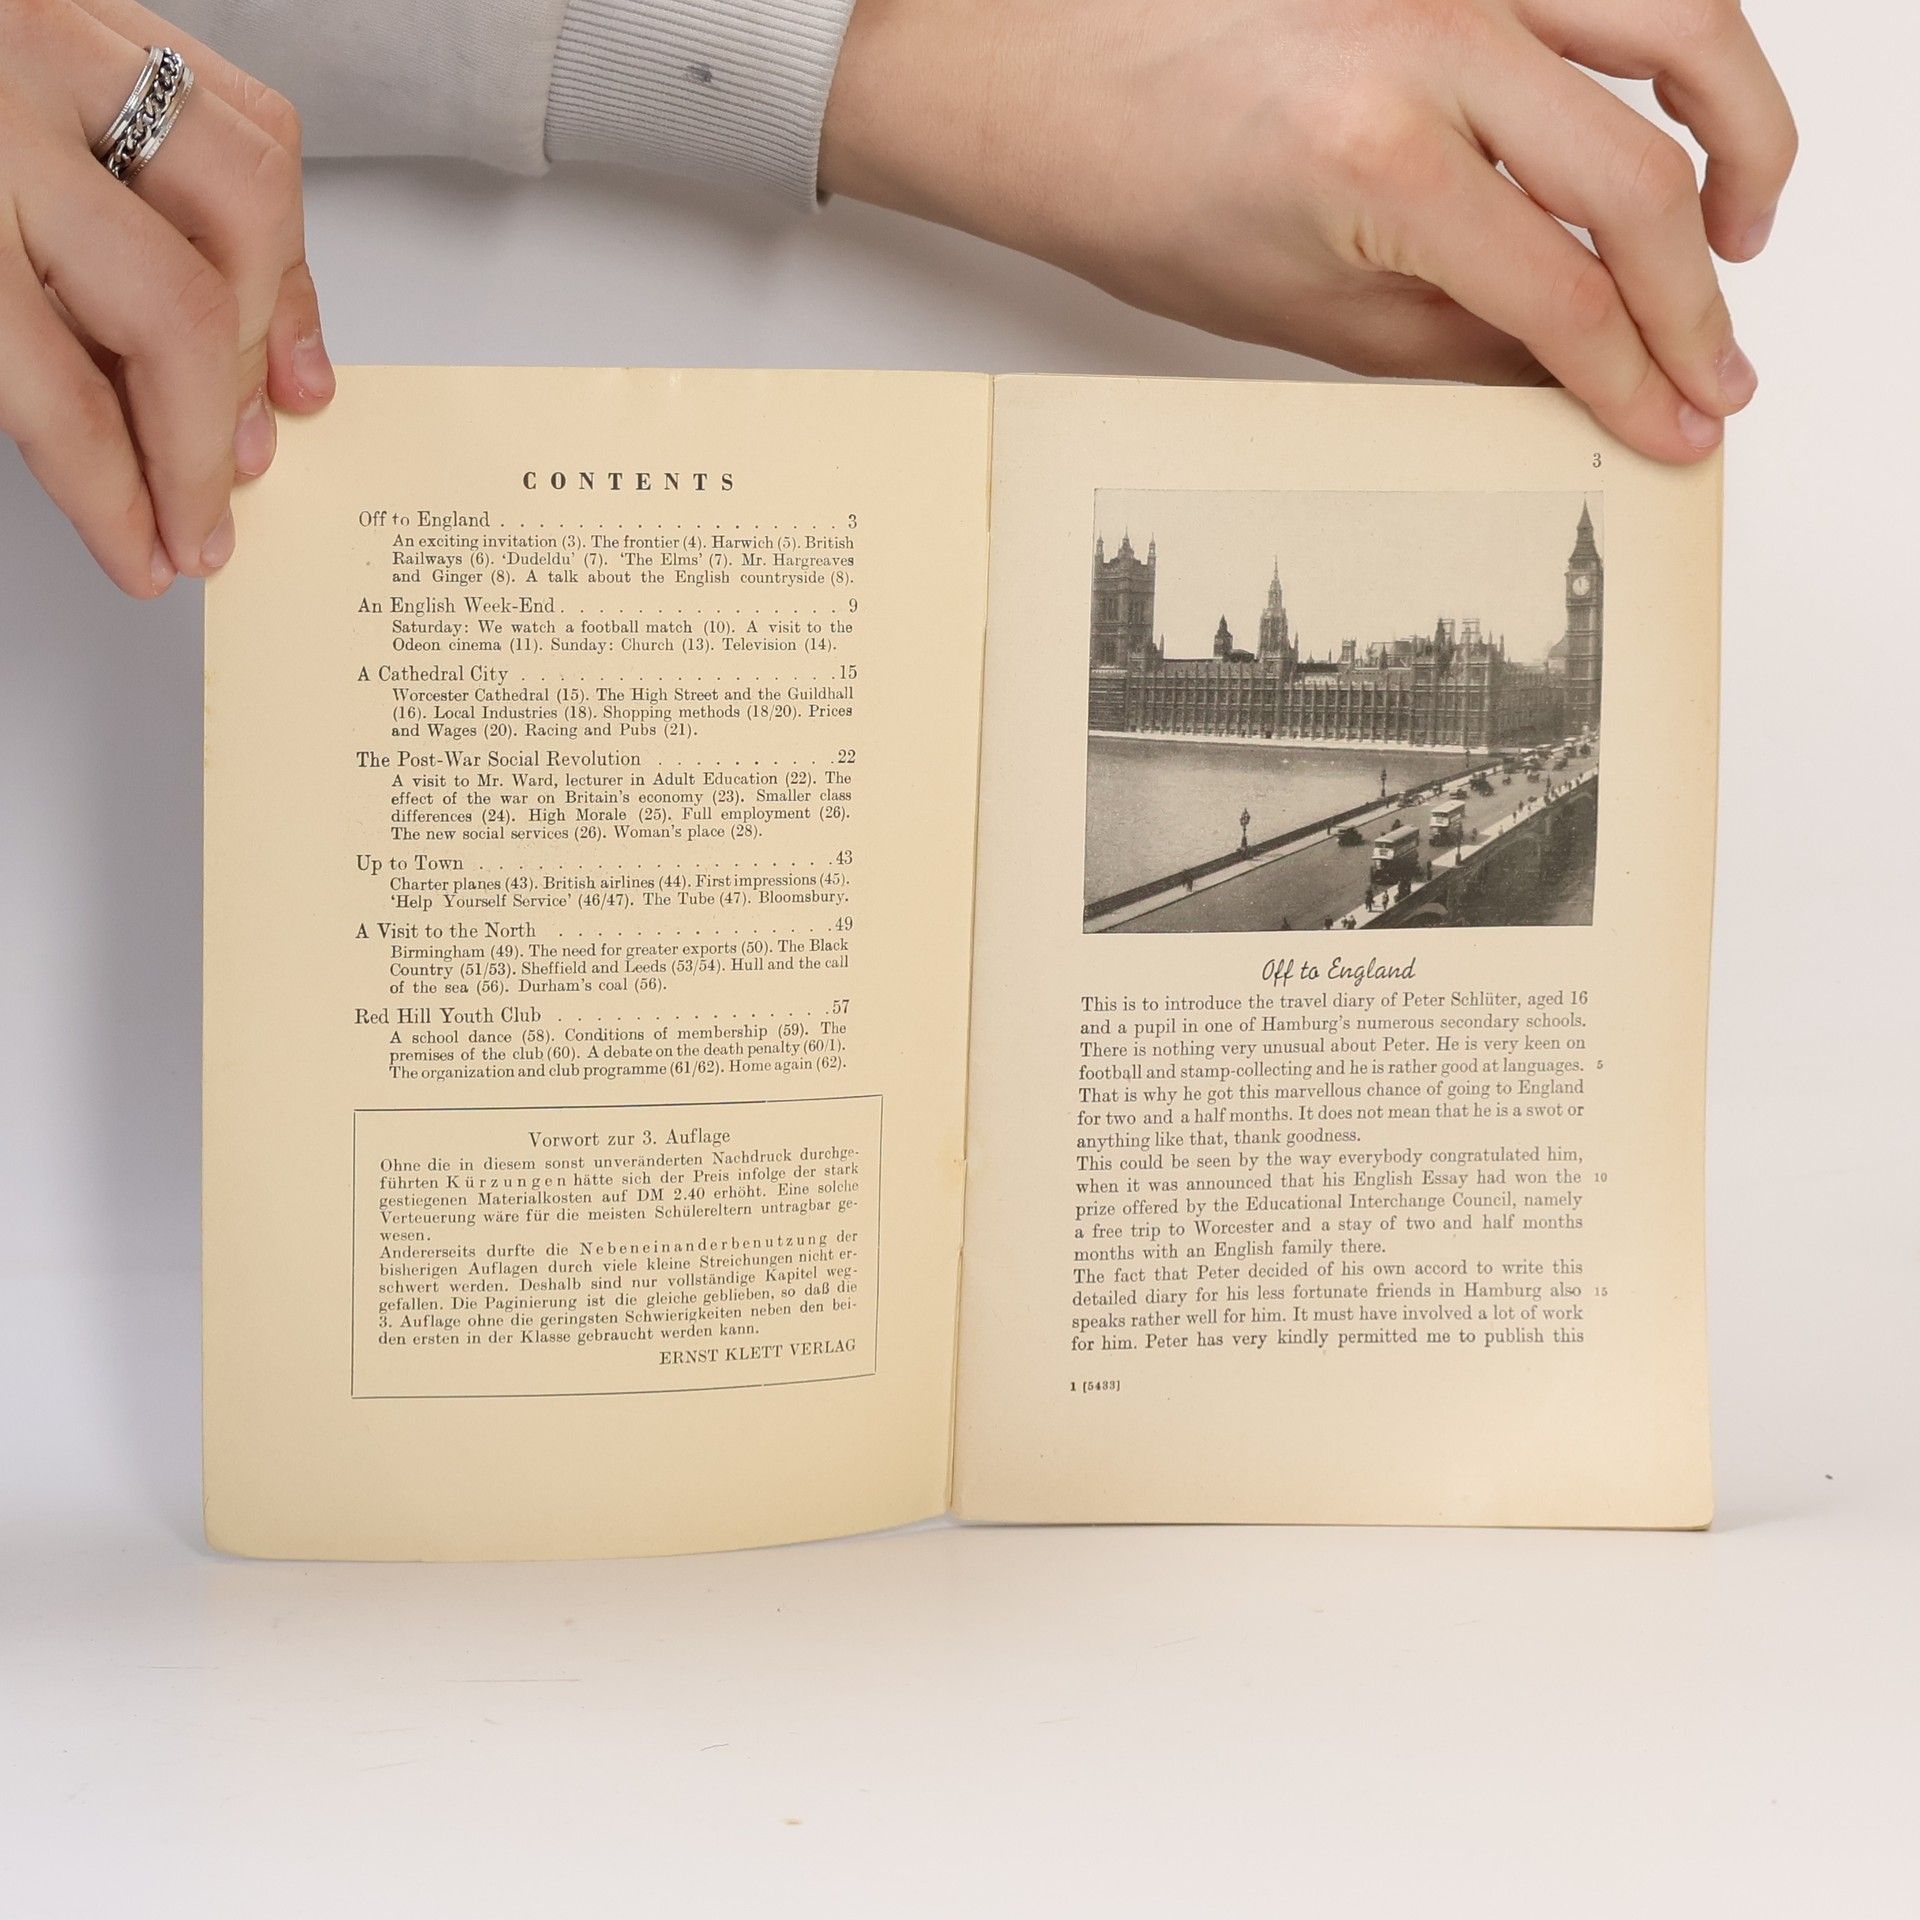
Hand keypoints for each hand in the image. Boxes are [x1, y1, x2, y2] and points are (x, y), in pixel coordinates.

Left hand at [0, 0, 330, 594]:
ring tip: (256, 421)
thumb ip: (22, 365)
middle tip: (206, 513)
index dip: (119, 496)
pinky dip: (280, 233)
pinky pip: (249, 124)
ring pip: (252, 210)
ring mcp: (70, 45)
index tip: (145, 552)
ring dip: (271, 339)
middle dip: (207, 442)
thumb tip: (128, 464)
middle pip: (179, 310)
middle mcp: (11, 108)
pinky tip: (273, 308)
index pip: (59, 392)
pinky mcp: (115, 16)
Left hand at [821, 0, 1795, 461]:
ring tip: (1735, 229)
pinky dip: (1660, 43)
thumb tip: (1569, 380)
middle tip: (1718, 369)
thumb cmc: (1129, 188)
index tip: (1680, 427)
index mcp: (1382, 156)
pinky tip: (1655, 119)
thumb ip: (1457, 346)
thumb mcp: (1303, 310)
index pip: (1565, 291)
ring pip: (1675, 18)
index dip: (1639, 377)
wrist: (1040, 78)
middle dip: (1702, 293)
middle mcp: (1434, 36)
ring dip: (1736, 127)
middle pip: (1643, 170)